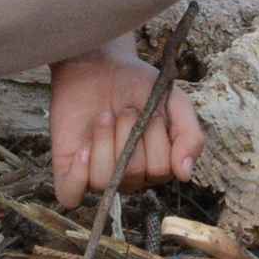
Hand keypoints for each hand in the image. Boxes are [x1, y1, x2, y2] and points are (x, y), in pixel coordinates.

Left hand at [48, 52, 204, 205]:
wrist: (99, 64)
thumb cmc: (139, 85)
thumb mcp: (175, 102)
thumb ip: (190, 136)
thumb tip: (185, 173)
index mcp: (158, 164)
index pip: (161, 170)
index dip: (155, 139)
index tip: (151, 112)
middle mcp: (130, 176)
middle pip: (133, 175)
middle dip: (129, 133)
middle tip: (125, 110)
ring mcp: (99, 176)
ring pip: (104, 181)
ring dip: (104, 141)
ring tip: (103, 117)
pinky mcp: (69, 172)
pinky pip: (71, 195)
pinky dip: (77, 175)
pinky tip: (83, 148)